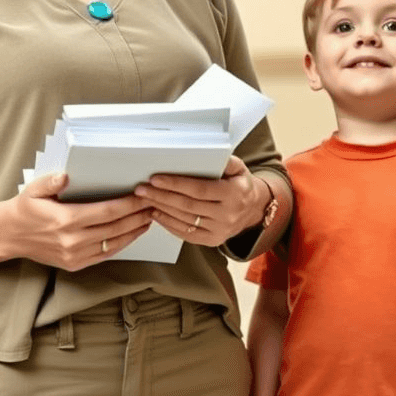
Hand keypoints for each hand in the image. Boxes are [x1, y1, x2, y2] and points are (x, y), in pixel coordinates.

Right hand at [7, 172, 152, 271]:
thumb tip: (65, 176)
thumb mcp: (33, 190)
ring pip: (114, 243)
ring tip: (149, 218)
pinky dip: (122, 244)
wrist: (9, 236)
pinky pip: (106, 255)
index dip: (128, 204)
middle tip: (154, 205)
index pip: (107, 212)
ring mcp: (75, 255)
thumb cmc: (24, 209)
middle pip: (116, 227)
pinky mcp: (75, 264)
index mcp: (65, 220)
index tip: (142, 195)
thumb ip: (50, 182)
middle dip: (138, 216)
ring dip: (135, 231)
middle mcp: (73, 240)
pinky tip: (132, 234)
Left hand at [134, 156, 266, 246]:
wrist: (253, 210)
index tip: (155, 179)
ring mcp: (220, 231)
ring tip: (144, 199)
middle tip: (142, 189)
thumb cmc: (240, 185)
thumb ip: (225, 161)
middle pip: (187, 205)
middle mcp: (227, 215)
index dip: (175, 184)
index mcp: (234, 194)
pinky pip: (186, 234)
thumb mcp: (239, 168)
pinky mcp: (212, 241)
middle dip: (161, 196)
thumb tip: (205, 154)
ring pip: (184, 220)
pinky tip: (156, 213)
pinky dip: (168, 223)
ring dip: (161, 209)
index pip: (199, 189)